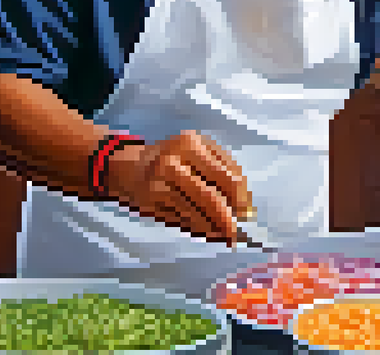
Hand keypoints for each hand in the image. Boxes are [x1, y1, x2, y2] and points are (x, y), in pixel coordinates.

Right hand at [105, 130, 252, 244]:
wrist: (133, 166)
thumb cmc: (175, 160)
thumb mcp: (198, 152)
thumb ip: (223, 171)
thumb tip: (246, 206)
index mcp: (191, 144)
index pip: (225, 174)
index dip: (239, 197)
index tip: (246, 211)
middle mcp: (173, 162)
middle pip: (208, 197)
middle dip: (226, 219)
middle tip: (237, 232)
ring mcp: (160, 182)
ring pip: (195, 211)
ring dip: (213, 228)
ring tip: (225, 236)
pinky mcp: (152, 200)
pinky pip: (181, 218)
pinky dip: (198, 228)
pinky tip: (208, 232)